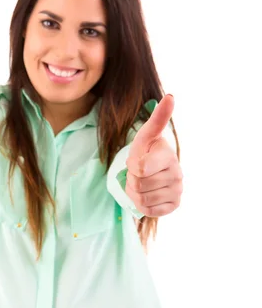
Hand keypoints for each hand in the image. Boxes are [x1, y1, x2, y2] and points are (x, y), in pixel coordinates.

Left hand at [125, 94, 182, 216]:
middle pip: (138, 185)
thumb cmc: (146, 151)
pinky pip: (148, 210)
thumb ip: (157, 118)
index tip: (138, 159)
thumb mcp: (146, 135)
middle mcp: (177, 174)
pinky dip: (142, 205)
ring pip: (141, 199)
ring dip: (135, 192)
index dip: (131, 166)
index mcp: (168, 155)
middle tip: (139, 173)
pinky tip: (148, 194)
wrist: (152, 172)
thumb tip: (170, 97)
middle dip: (132, 179)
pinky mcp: (174, 205)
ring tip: (142, 183)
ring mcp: (177, 191)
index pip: (139, 168)